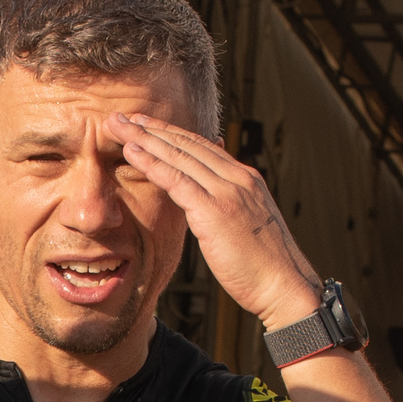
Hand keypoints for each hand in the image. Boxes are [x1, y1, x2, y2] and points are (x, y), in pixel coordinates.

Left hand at [111, 113, 322, 330]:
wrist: (284, 286)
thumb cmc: (264, 265)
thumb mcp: (248, 225)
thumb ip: (230, 206)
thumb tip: (211, 200)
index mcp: (246, 179)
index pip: (202, 147)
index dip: (171, 133)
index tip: (146, 124)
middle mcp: (238, 178)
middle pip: (188, 144)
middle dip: (152, 127)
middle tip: (122, 115)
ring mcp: (228, 192)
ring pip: (179, 156)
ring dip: (145, 138)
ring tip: (118, 125)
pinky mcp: (215, 211)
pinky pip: (177, 180)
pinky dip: (152, 163)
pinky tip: (131, 152)